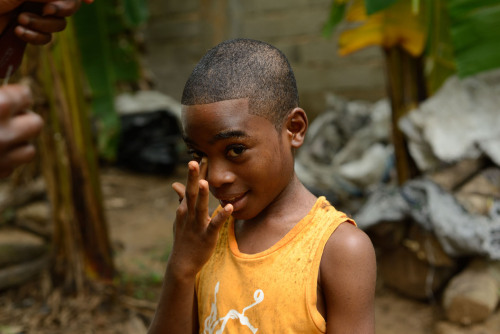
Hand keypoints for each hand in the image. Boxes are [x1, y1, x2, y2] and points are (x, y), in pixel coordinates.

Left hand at [0, 0, 94, 44]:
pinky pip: (46, 39)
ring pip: (59, 24)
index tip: (90, 1)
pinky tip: (19, 32)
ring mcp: (34, 14)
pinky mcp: (29, 32)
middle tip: (48, 10)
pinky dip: (36, 38)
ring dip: (43, 25)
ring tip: (21, 21)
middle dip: (62, 9)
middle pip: (69, 5)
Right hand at [0, 84, 42, 177]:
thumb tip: (11, 84)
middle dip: (23, 119)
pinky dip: (3, 161)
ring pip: (28, 151)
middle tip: (5, 117)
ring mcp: (0, 158)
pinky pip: (10, 167)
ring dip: (16, 143)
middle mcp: (4, 133)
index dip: (17, 95)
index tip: (11, 96)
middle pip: (35, 124)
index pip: (25, 95)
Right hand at [170, 157, 232, 277]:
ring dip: (204, 195)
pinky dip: (221, 216)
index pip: (190, 187)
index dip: (194, 173)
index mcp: (184, 208)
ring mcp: (197, 225)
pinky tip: (229, 207)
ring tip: (207, 182)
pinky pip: (214, 225)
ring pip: (200, 208)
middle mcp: (189, 214)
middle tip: (194, 160)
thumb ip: (181, 200)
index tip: (198, 156)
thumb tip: (176, 185)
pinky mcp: (206, 236)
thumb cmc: (184, 238)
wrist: (181, 263)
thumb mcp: (180, 218)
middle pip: (191, 193)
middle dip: (193, 177)